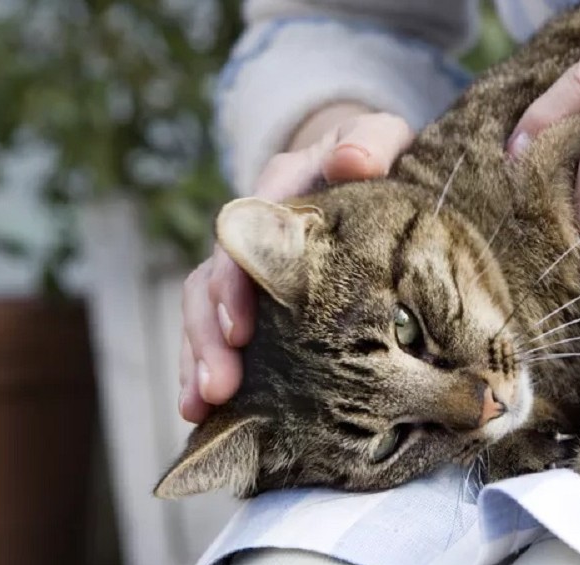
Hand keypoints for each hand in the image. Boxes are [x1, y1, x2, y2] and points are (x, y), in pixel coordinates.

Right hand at [179, 105, 413, 421]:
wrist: (364, 163)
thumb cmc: (375, 154)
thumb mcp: (380, 137)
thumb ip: (369, 142)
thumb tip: (353, 161)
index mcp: (279, 191)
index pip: (243, 235)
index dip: (237, 280)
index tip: (242, 328)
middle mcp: (251, 231)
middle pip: (212, 281)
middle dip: (210, 336)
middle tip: (219, 386)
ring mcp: (248, 268)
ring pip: (205, 313)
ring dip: (198, 360)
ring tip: (200, 408)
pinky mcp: (255, 300)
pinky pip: (219, 335)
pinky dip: (204, 370)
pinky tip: (202, 413)